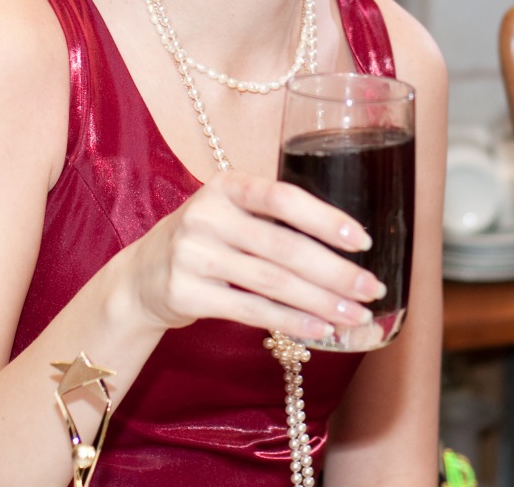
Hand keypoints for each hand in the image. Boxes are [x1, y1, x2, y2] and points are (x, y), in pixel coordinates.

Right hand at [126, 169, 386, 341]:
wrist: (142, 275)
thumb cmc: (206, 239)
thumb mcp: (230, 212)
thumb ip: (273, 218)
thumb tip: (346, 245)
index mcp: (226, 185)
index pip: (282, 196)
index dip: (325, 218)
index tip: (363, 239)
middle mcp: (207, 214)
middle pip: (283, 245)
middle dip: (335, 271)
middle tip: (371, 288)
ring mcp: (193, 254)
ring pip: (272, 281)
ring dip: (321, 301)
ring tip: (355, 315)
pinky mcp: (186, 292)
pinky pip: (251, 310)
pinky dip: (291, 321)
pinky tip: (320, 329)